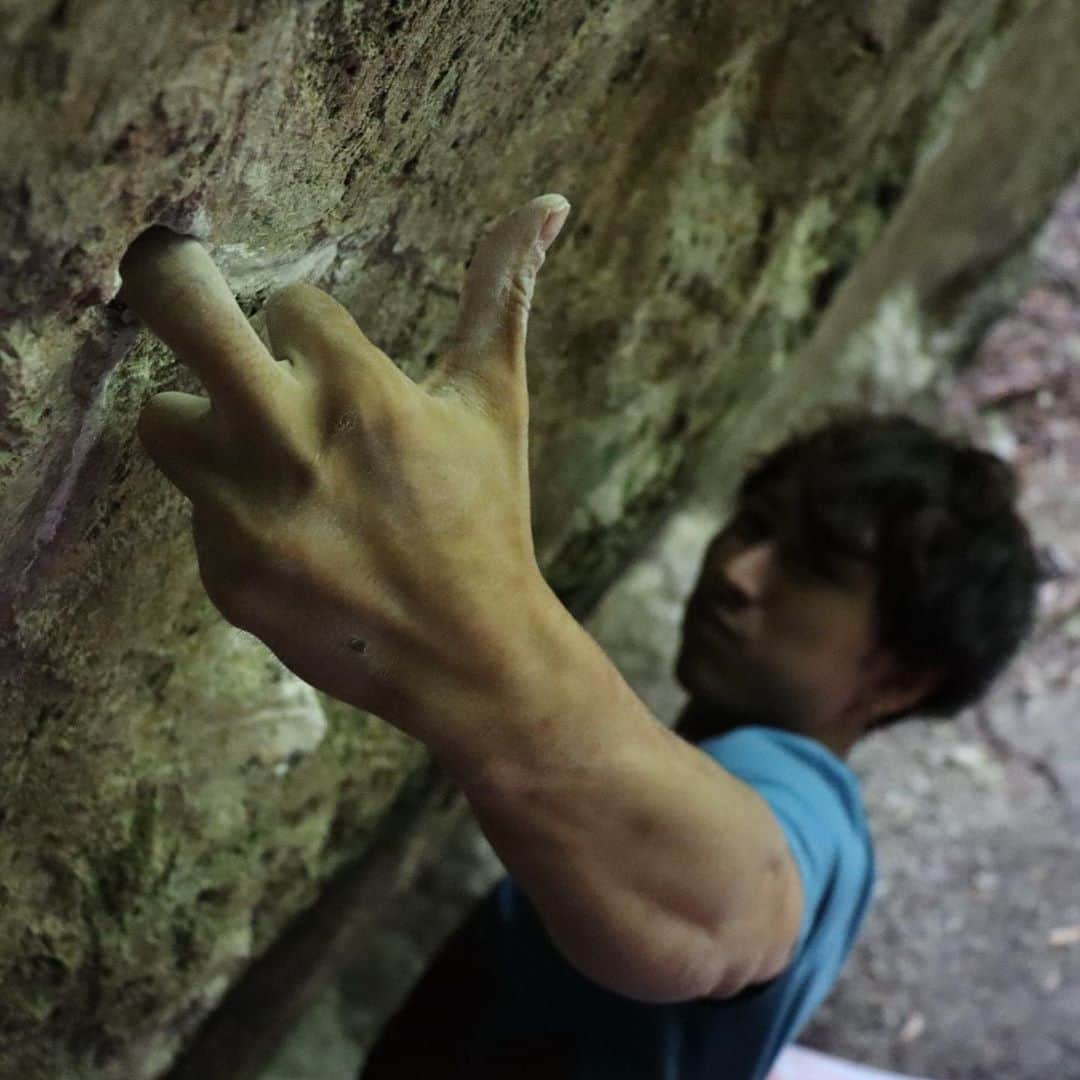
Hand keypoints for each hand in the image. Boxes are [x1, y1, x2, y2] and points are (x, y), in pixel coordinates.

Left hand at [117, 193, 571, 733]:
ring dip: (205, 419)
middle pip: (175, 302)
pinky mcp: (224, 572)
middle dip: (170, 273)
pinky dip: (232, 509)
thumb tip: (547, 203)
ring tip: (267, 451)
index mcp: (358, 389)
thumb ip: (504, 295)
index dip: (310, 326)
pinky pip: (196, 509)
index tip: (327, 356)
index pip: (288, 301)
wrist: (467, 655)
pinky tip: (294, 536)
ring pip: (164, 416)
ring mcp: (245, 511)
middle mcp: (286, 440)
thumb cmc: (487, 519)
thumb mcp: (493, 404)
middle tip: (175, 269)